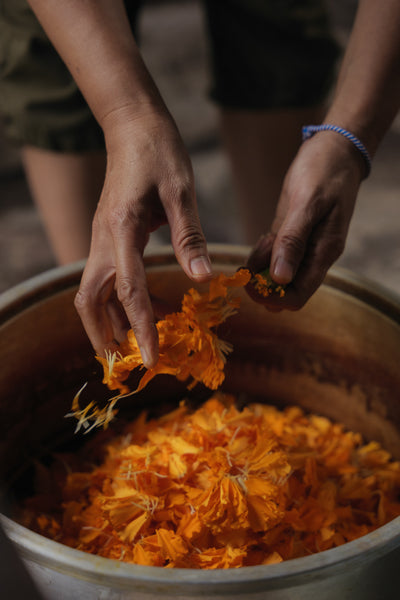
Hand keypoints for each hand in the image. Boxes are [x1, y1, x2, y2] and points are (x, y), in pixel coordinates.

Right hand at [74, 108, 211, 366]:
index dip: (140, 329)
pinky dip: (120, 301)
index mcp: (121, 229)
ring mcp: (101, 237)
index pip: (129, 291)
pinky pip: (107, 278)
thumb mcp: (181, 192)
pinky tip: (144, 309)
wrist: (132, 124)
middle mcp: (102, 238)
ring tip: (136, 344)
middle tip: (126, 364)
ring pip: (94, 292)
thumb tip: (202, 280)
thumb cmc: (160, 152)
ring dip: (110, 321)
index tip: (153, 360)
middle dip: (103, 336)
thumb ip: (190, 237)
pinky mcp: (108, 235)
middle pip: (90, 300)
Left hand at [247, 131, 363, 309]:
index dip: (272, 297)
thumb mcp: (307, 203)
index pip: (297, 297)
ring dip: (260, 270)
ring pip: (278, 276)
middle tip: (246, 267)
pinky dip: (263, 256)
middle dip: (262, 286)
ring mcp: (305, 247)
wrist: (335, 150)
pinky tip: (260, 242)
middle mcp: (315, 256)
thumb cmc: (324, 171)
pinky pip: (276, 257)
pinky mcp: (294, 236)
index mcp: (324, 253)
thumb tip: (280, 278)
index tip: (250, 284)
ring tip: (257, 248)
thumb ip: (293, 240)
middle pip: (286, 291)